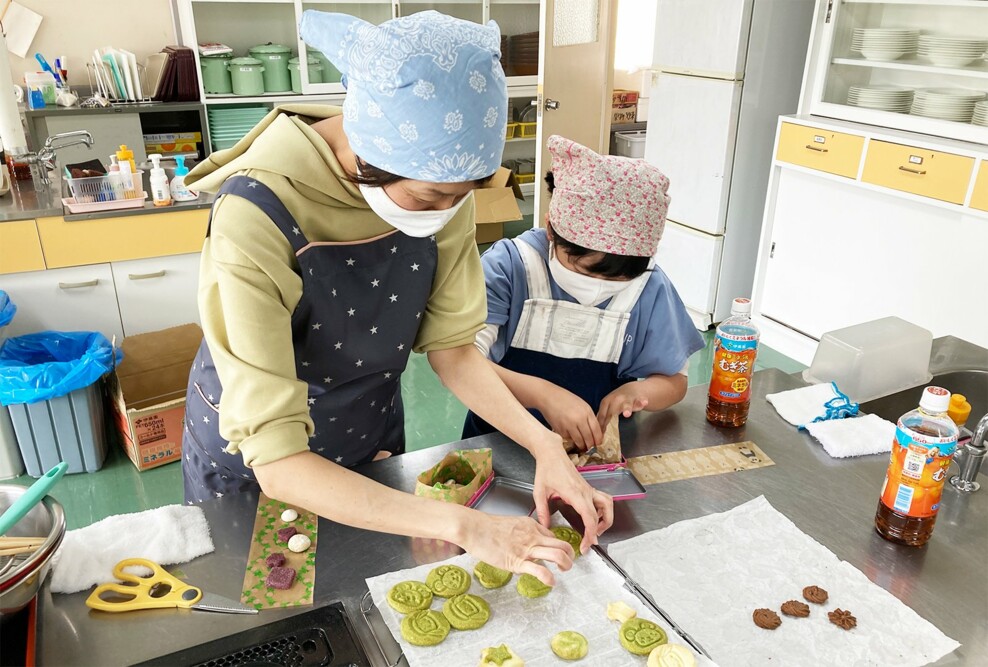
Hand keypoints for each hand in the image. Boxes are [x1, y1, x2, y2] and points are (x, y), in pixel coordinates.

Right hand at [459, 513, 574, 585]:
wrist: (474, 528)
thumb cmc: (487, 527)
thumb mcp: (511, 524)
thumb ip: (522, 533)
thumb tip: (527, 543)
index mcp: (531, 526)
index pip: (553, 536)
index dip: (558, 546)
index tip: (558, 554)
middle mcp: (533, 536)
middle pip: (562, 544)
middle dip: (570, 555)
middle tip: (567, 563)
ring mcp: (527, 549)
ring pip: (557, 554)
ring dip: (566, 564)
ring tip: (564, 570)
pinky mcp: (518, 561)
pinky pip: (539, 570)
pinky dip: (549, 578)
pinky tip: (551, 582)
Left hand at [532, 438, 613, 553]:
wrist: (552, 453)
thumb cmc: (546, 469)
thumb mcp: (539, 492)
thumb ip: (542, 512)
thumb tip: (545, 527)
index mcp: (574, 493)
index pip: (590, 517)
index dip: (591, 533)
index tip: (586, 545)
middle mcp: (585, 491)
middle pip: (602, 514)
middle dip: (599, 532)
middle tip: (590, 542)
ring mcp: (589, 489)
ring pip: (609, 505)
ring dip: (607, 519)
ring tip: (596, 530)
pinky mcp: (588, 488)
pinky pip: (603, 500)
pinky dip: (604, 510)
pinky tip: (594, 517)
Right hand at [536, 384, 601, 450]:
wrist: (548, 396)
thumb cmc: (565, 399)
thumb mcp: (581, 404)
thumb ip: (588, 417)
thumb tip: (594, 432)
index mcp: (586, 411)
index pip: (596, 430)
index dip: (598, 439)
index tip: (598, 443)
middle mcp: (579, 419)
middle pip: (589, 437)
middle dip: (590, 445)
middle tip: (590, 447)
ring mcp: (569, 425)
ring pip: (579, 441)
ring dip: (581, 445)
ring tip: (582, 446)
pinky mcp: (560, 429)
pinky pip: (568, 439)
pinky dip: (570, 439)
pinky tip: (570, 436)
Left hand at [597, 383, 649, 428]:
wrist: (633, 389)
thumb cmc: (618, 401)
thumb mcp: (609, 407)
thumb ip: (604, 417)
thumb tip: (598, 433)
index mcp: (606, 402)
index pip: (602, 415)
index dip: (601, 425)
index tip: (600, 436)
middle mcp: (615, 399)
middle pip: (612, 411)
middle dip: (610, 419)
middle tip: (608, 429)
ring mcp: (627, 398)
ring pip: (626, 404)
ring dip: (626, 409)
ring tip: (627, 414)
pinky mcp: (638, 398)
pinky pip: (640, 401)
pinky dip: (642, 402)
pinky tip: (644, 402)